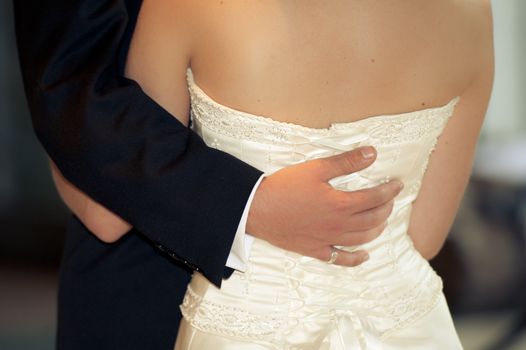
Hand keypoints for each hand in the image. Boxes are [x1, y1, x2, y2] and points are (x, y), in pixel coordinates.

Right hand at [247, 146, 402, 266]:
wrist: (258, 209)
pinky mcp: (316, 250)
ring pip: (362, 239)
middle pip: (373, 219)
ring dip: (377, 229)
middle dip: (386, 208)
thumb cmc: (285, 187)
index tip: (397, 184)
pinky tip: (364, 254)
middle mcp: (339, 225)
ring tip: (382, 220)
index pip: (375, 198)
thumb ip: (346, 163)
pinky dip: (356, 258)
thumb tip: (372, 154)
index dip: (390, 191)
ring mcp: (328, 240)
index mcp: (341, 204)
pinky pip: (341, 259)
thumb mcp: (316, 169)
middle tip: (390, 200)